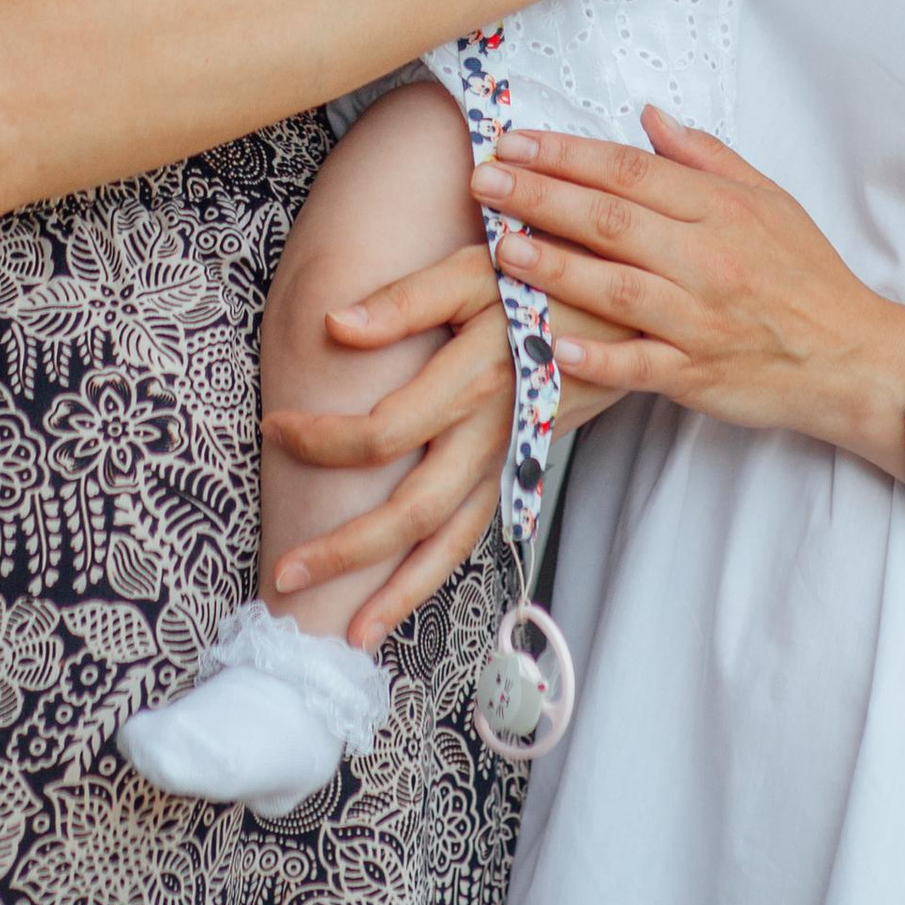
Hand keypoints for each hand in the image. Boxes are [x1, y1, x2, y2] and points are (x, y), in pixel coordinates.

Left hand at [263, 241, 625, 650]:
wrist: (630, 297)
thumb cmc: (544, 273)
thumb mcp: (477, 268)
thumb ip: (408, 299)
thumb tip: (337, 325)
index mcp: (474, 381)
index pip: (383, 432)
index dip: (322, 439)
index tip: (274, 428)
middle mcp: (492, 433)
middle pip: (413, 511)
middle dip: (347, 551)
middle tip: (283, 577)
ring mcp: (511, 457)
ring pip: (453, 538)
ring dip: (399, 590)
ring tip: (351, 636)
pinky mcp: (523, 465)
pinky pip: (477, 528)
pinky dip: (440, 568)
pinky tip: (406, 595)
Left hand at [467, 107, 904, 471]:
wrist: (852, 356)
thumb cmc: (805, 276)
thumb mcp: (768, 199)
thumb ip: (703, 156)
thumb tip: (648, 115)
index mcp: (719, 208)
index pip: (628, 171)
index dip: (566, 154)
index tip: (512, 142)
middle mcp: (707, 257)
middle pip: (610, 220)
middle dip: (540, 196)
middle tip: (482, 181)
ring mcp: (701, 318)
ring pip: (617, 287)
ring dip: (553, 266)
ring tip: (499, 248)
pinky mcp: (699, 373)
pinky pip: (641, 364)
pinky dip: (598, 358)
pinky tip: (552, 347)